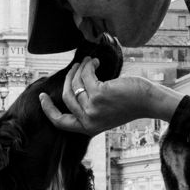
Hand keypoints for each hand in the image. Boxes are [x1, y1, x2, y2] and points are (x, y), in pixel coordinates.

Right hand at [40, 57, 178, 135]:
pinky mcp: (99, 95)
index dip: (48, 110)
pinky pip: (85, 76)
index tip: (42, 97)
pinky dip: (89, 66)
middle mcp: (88, 121)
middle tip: (73, 68)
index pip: (61, 122)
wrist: (147, 101)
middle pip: (66, 98)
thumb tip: (72, 86)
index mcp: (88, 128)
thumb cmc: (129, 104)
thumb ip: (89, 107)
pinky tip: (95, 61)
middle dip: (68, 79)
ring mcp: (93, 109)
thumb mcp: (105, 112)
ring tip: (88, 62)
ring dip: (79, 69)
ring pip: (75, 84)